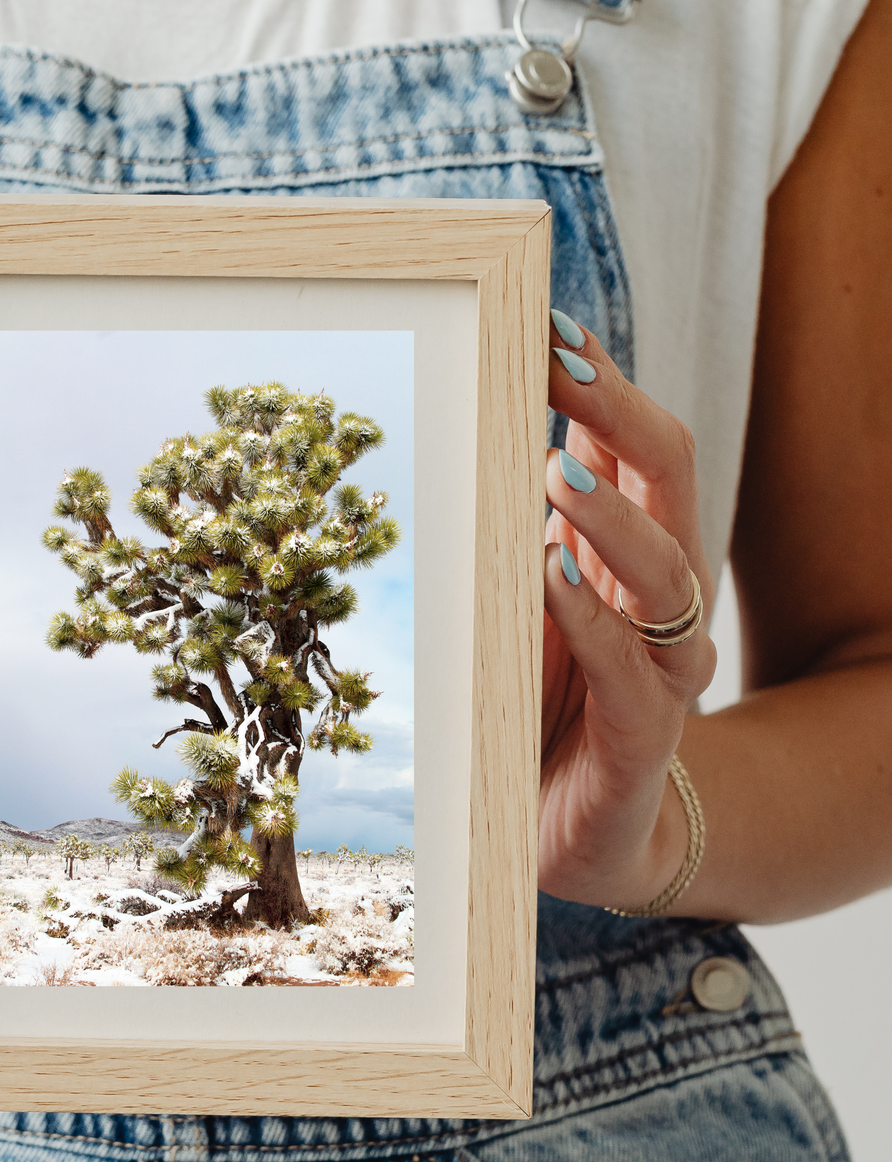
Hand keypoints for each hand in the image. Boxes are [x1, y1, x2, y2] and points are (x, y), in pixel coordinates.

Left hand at [539, 317, 717, 908]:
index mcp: (631, 552)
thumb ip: (521, 537)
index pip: (636, 447)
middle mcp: (661, 595)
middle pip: (672, 477)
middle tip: (560, 368)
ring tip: (559, 473)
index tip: (553, 328)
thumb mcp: (524, 609)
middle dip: (618, 415)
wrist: (586, 833)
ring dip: (613, 515)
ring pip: (668, 568)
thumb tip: (489, 445)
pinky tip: (557, 580)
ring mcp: (663, 665)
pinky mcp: (646, 734)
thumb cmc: (544, 708)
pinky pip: (632, 669)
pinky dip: (595, 621)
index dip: (605, 386)